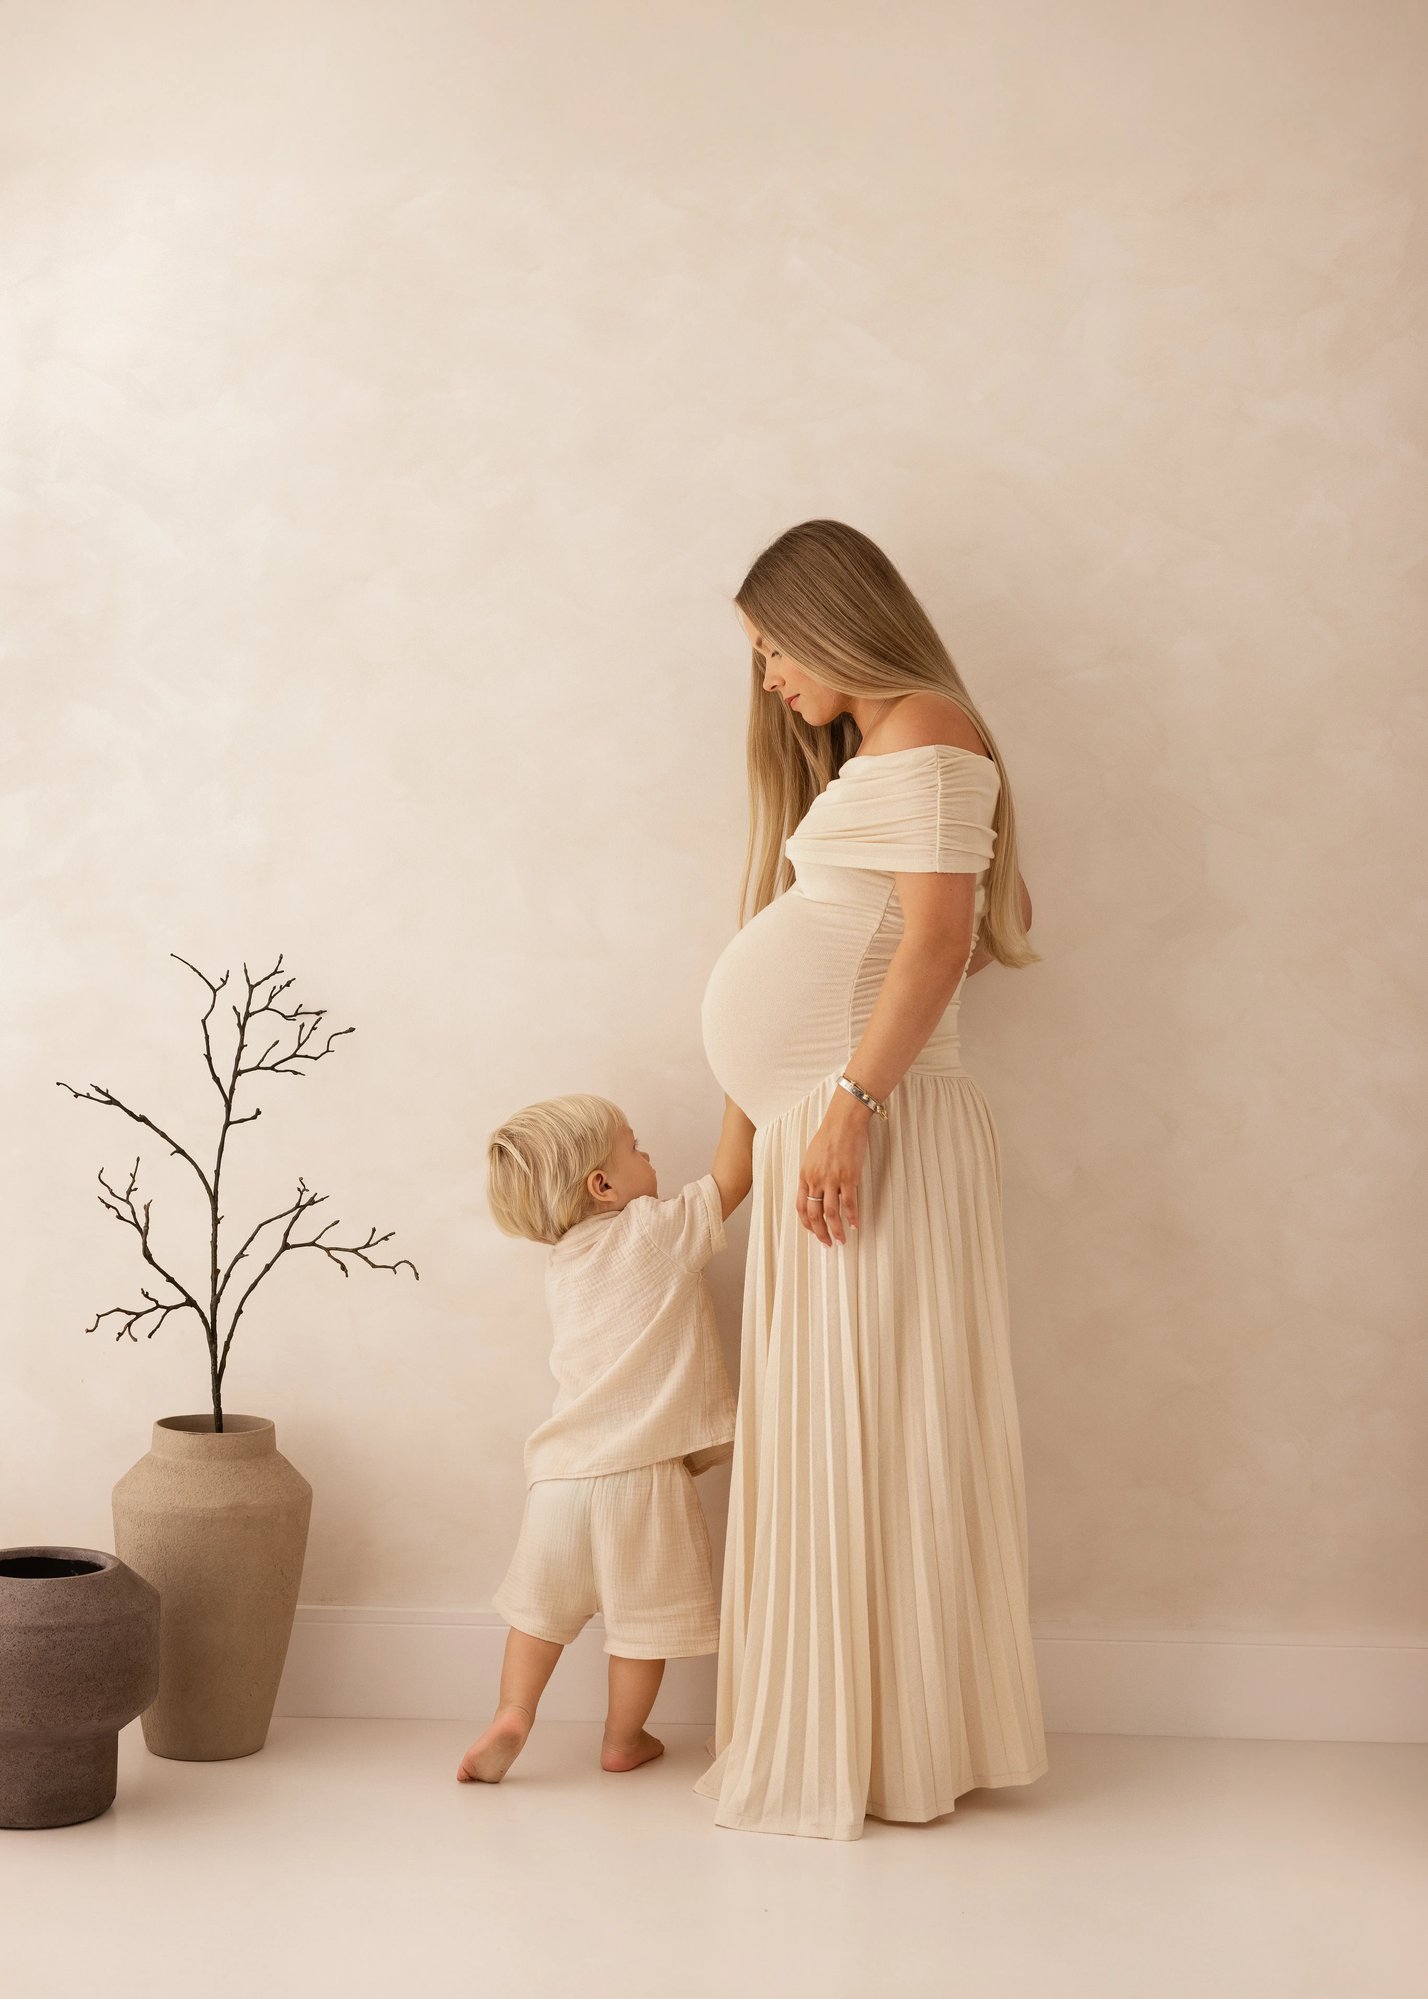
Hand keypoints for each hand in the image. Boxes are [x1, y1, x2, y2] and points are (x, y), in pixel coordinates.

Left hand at [796, 1093, 869, 1245]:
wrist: (843, 1122)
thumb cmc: (829, 1136)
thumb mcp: (812, 1157)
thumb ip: (812, 1175)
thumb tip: (816, 1191)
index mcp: (805, 1175)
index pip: (801, 1206)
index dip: (807, 1223)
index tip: (814, 1232)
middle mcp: (816, 1180)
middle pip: (815, 1214)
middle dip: (820, 1233)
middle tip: (827, 1243)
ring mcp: (832, 1179)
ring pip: (831, 1213)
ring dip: (836, 1230)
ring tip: (842, 1240)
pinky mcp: (849, 1177)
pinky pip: (850, 1203)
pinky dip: (853, 1217)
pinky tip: (856, 1225)